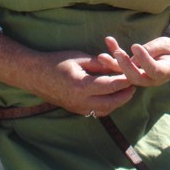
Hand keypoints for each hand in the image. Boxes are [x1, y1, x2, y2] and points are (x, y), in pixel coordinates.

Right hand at [0, 34, 134, 116]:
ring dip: (117, 102)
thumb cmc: (56, 62)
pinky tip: (111, 96)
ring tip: (125, 90)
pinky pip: (95, 112)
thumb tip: (117, 66)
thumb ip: (99, 64)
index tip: (135, 74)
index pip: (111, 86)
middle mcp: (80, 101)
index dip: (125, 80)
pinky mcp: (74, 110)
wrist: (34, 75)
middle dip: (125, 95)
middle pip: (111, 103)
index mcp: (82, 86)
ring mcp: (77, 108)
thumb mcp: (79, 58)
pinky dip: (106, 106)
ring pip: (104, 111)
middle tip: (134, 85)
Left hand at [97, 36, 169, 87]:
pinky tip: (109, 41)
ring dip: (113, 64)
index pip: (153, 70)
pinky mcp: (133, 73)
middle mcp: (151, 79)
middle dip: (124, 66)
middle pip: (136, 78)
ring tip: (102, 56)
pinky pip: (121, 67)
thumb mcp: (166, 45)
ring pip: (125, 75)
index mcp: (164, 72)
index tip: (135, 46)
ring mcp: (141, 78)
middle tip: (118, 53)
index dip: (143, 60)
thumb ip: (152, 49)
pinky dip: (113, 57)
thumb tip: (134, 52)